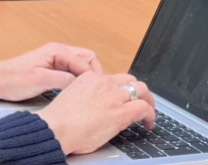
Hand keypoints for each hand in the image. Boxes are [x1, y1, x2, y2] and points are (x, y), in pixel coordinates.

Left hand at [0, 43, 102, 100]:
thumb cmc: (13, 79)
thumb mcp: (40, 80)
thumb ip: (63, 80)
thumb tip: (83, 83)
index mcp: (57, 51)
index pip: (87, 62)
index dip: (94, 78)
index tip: (99, 93)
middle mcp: (59, 52)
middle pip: (88, 60)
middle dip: (94, 75)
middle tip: (96, 93)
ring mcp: (57, 59)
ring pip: (82, 66)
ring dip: (87, 78)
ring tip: (89, 94)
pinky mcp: (54, 68)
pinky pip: (73, 72)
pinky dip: (79, 81)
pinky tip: (78, 93)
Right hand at [38, 72, 155, 154]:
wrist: (56, 128)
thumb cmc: (59, 120)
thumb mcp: (72, 98)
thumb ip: (86, 97)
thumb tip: (95, 107)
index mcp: (89, 78)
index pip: (113, 78)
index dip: (121, 89)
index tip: (123, 99)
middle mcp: (103, 83)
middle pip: (129, 80)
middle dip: (138, 91)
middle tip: (141, 102)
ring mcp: (113, 96)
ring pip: (140, 89)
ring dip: (147, 100)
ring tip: (149, 112)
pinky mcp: (120, 112)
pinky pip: (144, 108)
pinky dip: (151, 115)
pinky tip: (149, 124)